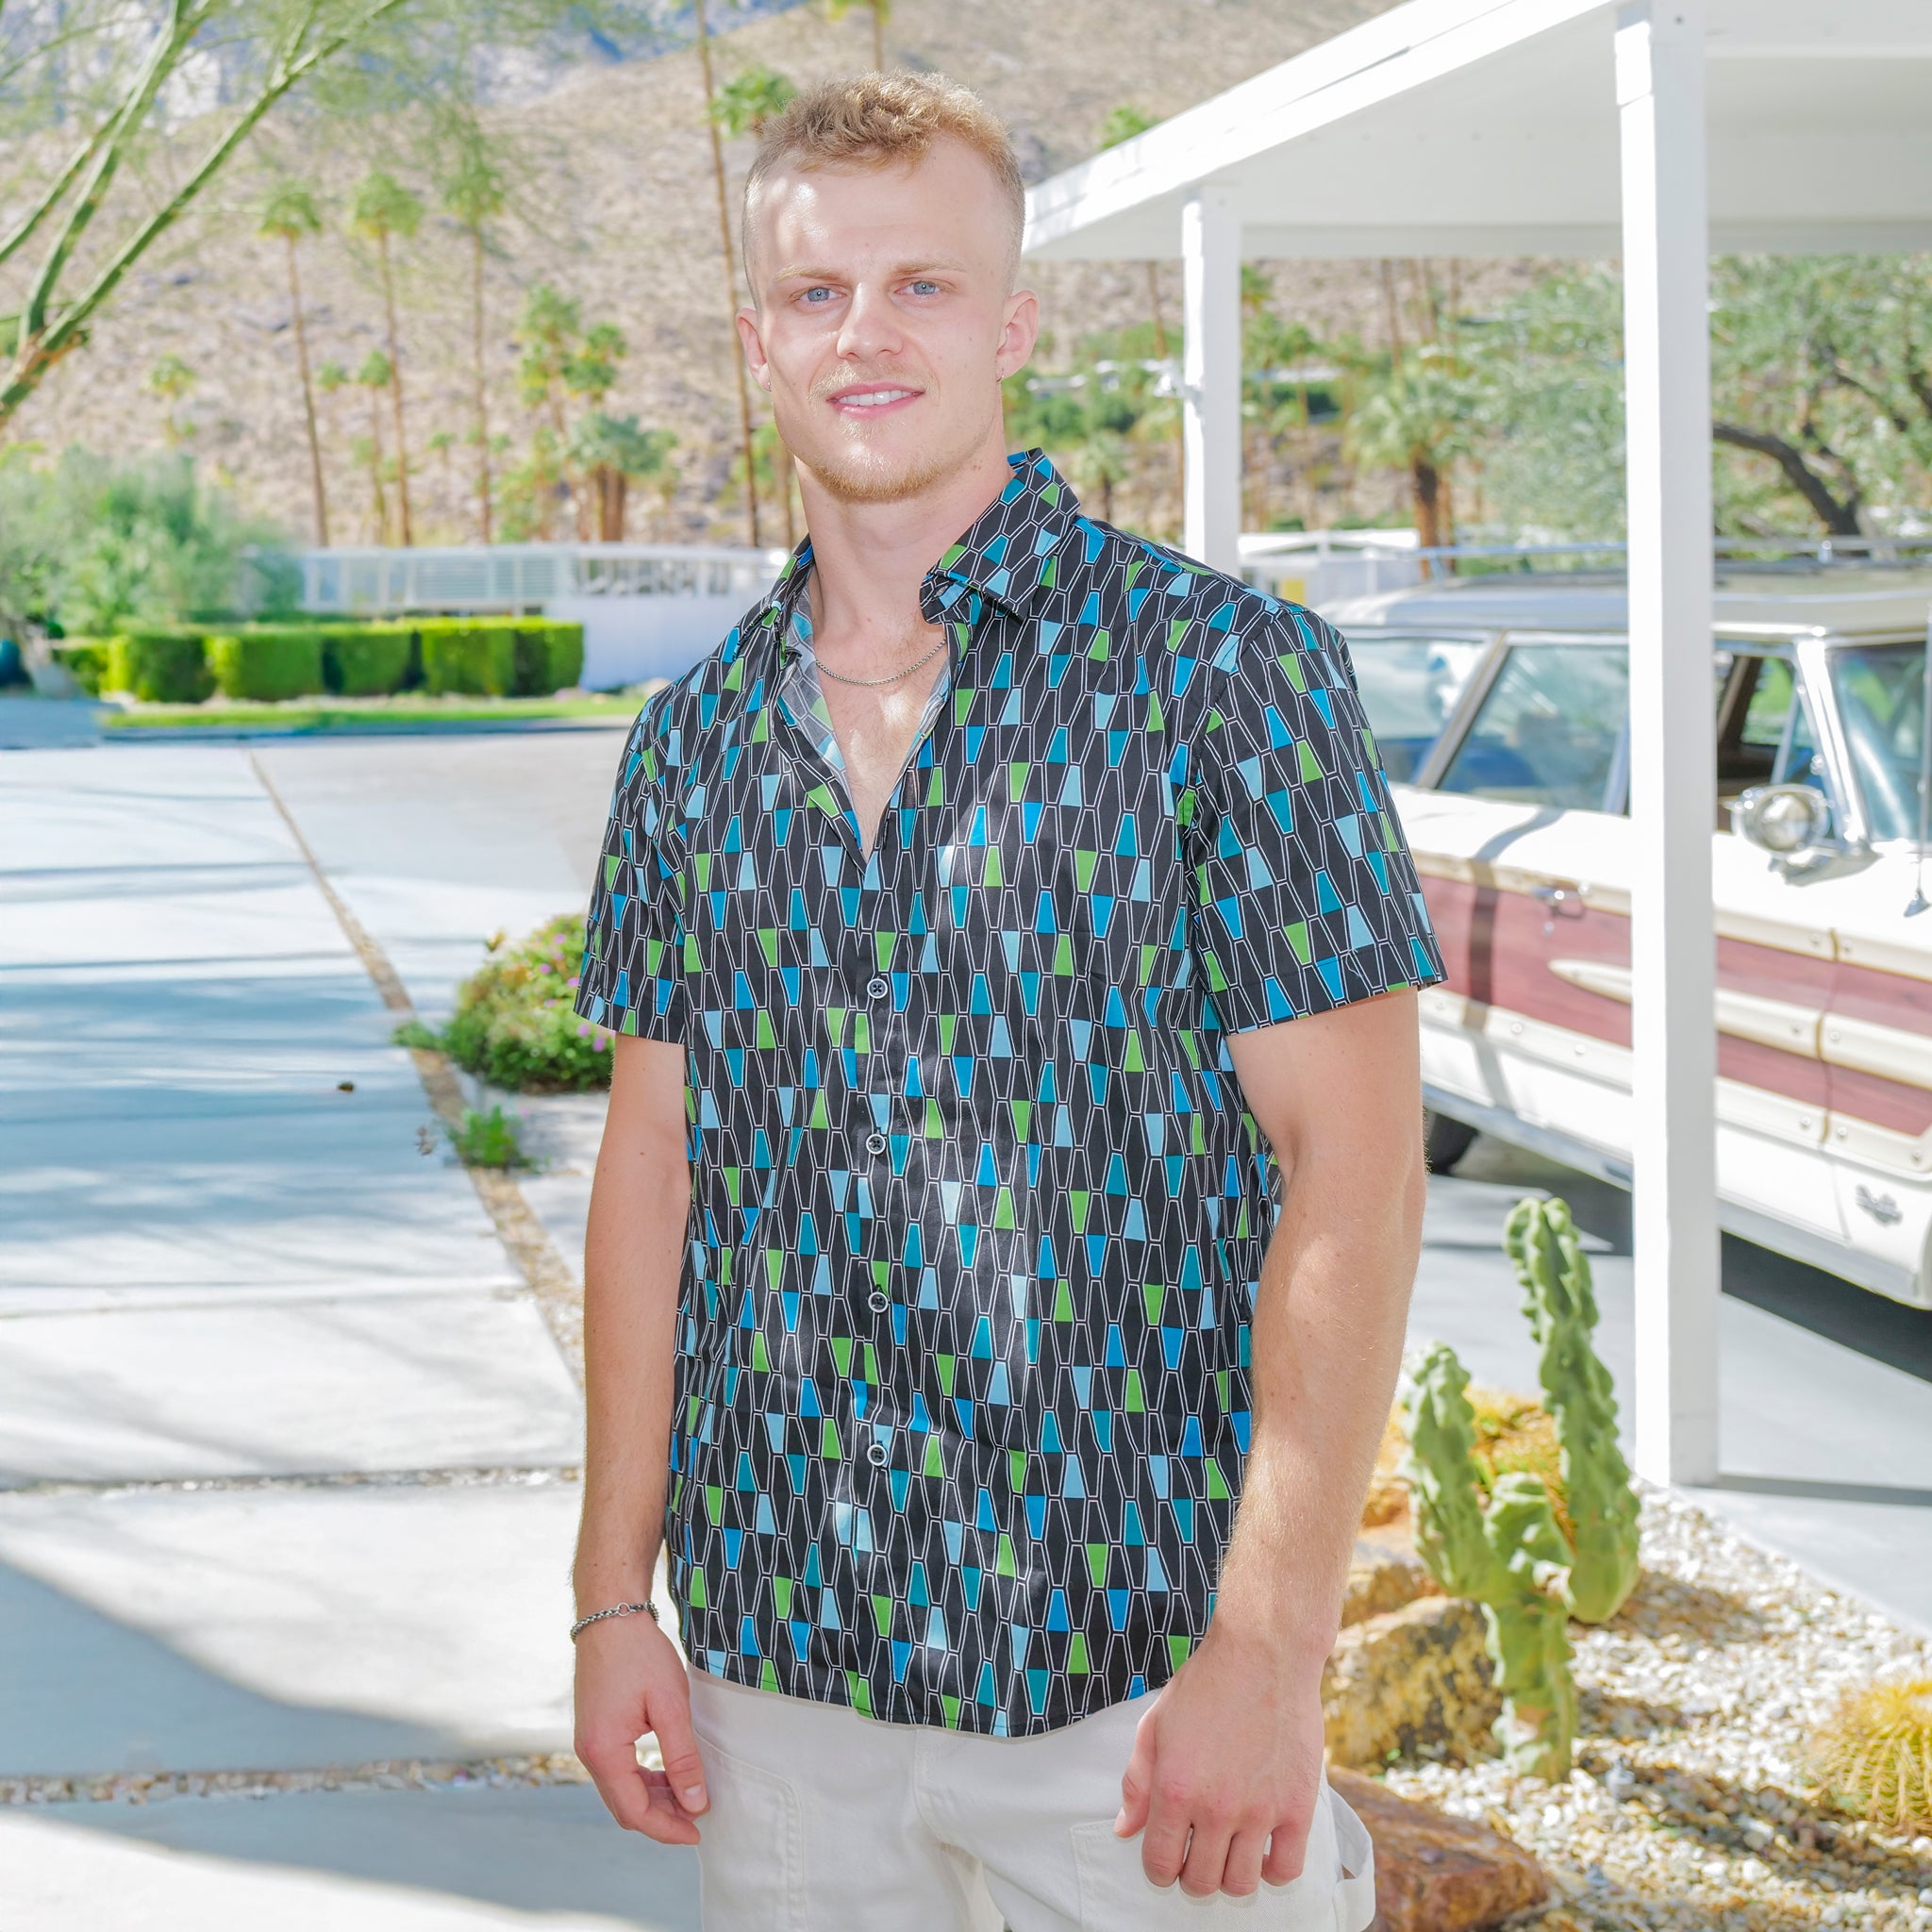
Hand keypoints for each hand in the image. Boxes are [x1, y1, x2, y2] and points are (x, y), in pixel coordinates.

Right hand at [574, 1611, 708, 1843]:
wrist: (609, 1616)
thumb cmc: (640, 1654)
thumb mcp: (670, 1705)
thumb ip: (682, 1756)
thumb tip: (696, 1802)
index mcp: (604, 1752)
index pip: (635, 1811)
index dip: (667, 1828)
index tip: (698, 1831)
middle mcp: (589, 1754)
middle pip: (625, 1807)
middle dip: (662, 1817)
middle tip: (698, 1817)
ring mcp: (589, 1742)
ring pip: (621, 1790)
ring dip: (653, 1799)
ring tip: (689, 1796)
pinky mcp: (595, 1731)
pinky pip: (618, 1771)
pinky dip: (643, 1780)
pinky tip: (667, 1774)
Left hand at [1114, 1627, 1325, 1897]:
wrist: (1263, 1653)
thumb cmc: (1207, 1683)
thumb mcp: (1156, 1725)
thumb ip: (1137, 1782)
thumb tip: (1126, 1830)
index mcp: (1175, 1788)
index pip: (1161, 1863)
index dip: (1160, 1869)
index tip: (1169, 1859)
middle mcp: (1216, 1807)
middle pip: (1201, 1882)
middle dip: (1192, 1874)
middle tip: (1199, 1851)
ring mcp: (1260, 1810)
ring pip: (1241, 1884)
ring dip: (1230, 1875)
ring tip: (1230, 1849)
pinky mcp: (1298, 1807)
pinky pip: (1286, 1869)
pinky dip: (1272, 1869)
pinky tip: (1263, 1847)